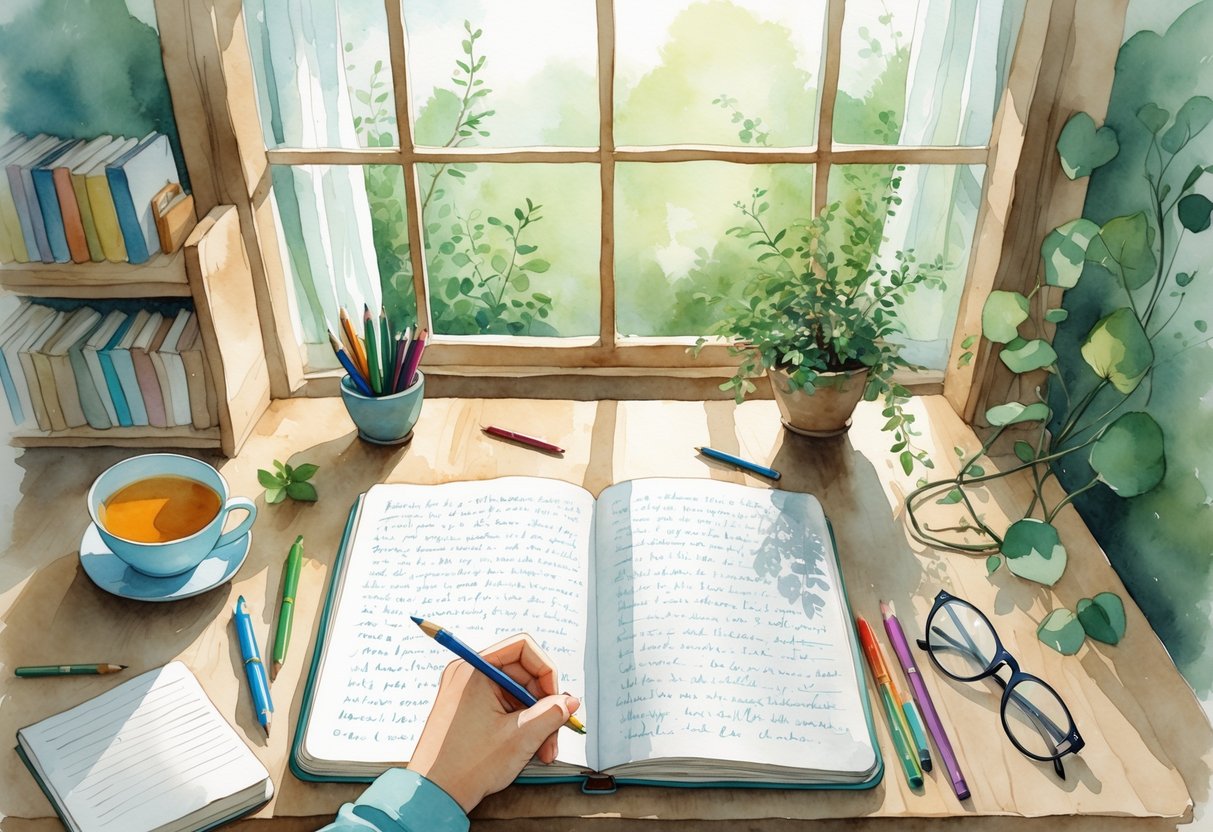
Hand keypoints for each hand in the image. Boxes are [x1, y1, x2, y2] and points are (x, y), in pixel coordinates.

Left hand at [406, 633, 580, 812]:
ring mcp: (466, 691)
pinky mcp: (467, 707)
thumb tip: (570, 701)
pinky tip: (529, 747)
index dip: (546, 671)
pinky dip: (519, 723)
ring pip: (516, 693)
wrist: (433, 795)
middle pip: (522, 673)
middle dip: (544, 704)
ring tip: (543, 749)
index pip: (523, 647)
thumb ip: (551, 714)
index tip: (556, 700)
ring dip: (535, 719)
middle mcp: (468, 673)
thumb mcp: (520, 737)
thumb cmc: (466, 766)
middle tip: (553, 735)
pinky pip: (503, 705)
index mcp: (475, 670)